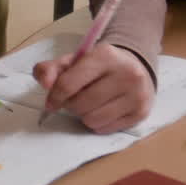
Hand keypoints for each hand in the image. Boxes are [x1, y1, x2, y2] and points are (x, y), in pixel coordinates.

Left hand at [33, 43, 154, 133]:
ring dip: (84, 116)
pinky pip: (106, 129)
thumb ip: (51, 69)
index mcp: (105, 55)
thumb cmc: (99, 66)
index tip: (51, 102)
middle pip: (80, 104)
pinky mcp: (141, 112)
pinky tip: (103, 110)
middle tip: (76, 98)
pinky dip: (99, 123)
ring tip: (90, 104)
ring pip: (93, 120)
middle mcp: (126, 73)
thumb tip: (44, 83)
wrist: (136, 67)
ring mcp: (136, 94)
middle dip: (71, 105)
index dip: (55, 96)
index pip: (68, 83)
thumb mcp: (74, 61)